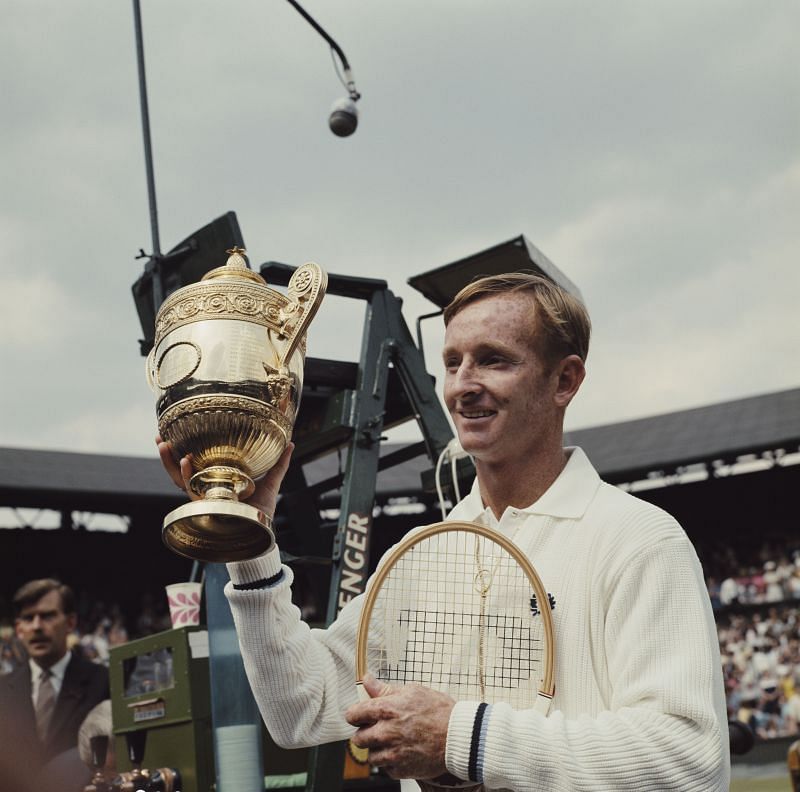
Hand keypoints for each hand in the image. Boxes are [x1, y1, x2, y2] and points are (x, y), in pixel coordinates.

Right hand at [156, 435, 293, 519]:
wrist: (262, 532)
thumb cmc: (262, 512)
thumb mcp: (270, 483)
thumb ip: (279, 465)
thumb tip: (290, 443)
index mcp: (218, 482)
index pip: (198, 463)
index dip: (186, 449)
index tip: (177, 433)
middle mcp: (207, 489)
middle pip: (181, 470)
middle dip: (168, 455)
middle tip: (160, 437)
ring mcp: (204, 498)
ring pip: (180, 480)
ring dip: (169, 463)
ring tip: (164, 444)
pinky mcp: (205, 506)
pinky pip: (192, 491)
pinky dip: (187, 476)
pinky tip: (186, 462)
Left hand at [345, 676, 454, 780]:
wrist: (458, 737)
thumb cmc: (438, 711)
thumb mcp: (412, 692)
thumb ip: (385, 689)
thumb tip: (367, 681)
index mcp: (386, 710)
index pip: (353, 714)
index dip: (355, 714)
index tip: (359, 715)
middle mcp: (386, 733)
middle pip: (358, 738)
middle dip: (365, 733)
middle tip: (379, 729)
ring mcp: (392, 754)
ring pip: (370, 756)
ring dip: (378, 749)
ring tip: (394, 741)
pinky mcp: (400, 770)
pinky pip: (385, 768)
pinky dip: (391, 762)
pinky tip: (403, 751)